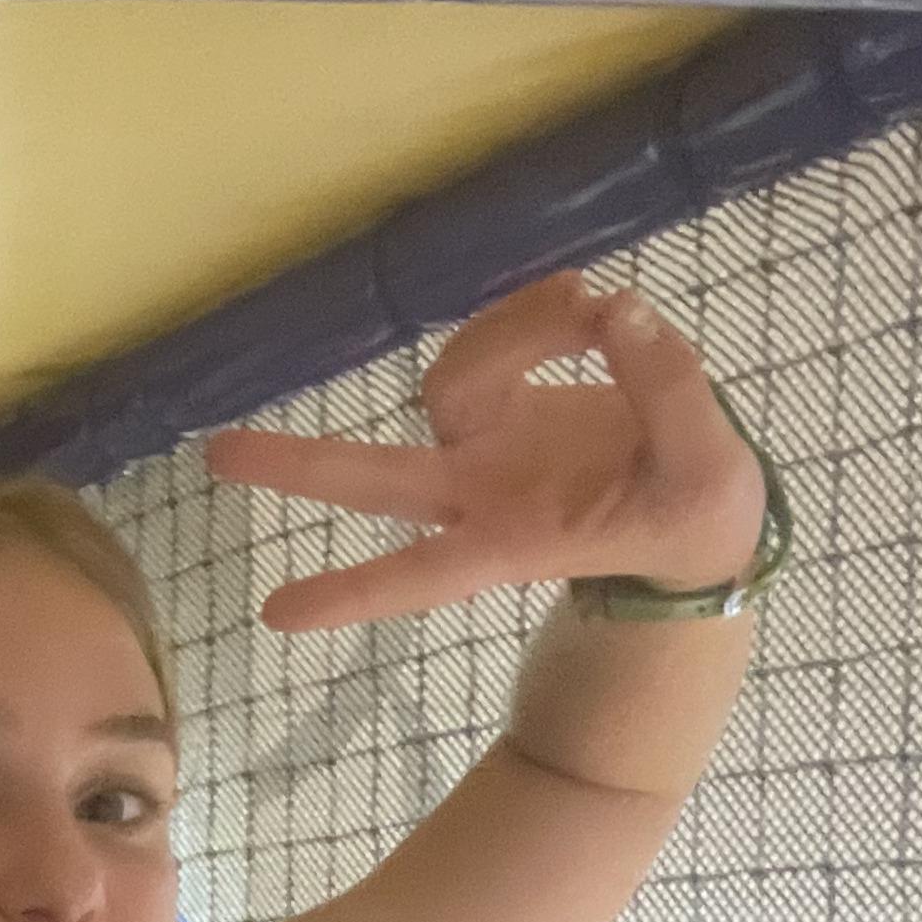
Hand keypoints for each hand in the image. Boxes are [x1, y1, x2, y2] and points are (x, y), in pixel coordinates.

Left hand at [201, 272, 770, 633]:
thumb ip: (669, 395)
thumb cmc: (695, 521)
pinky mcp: (506, 403)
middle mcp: (477, 494)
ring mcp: (483, 447)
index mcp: (512, 541)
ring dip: (518, 329)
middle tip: (217, 454)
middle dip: (300, 466)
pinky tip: (589, 304)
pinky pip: (495, 339)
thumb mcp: (704, 477)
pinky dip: (537, 313)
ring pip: (455, 373)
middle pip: (374, 479)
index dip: (355, 593)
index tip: (276, 617)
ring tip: (595, 308)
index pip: (421, 574)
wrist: (699, 509)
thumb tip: (617, 315)